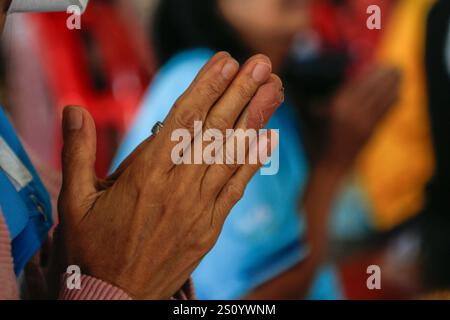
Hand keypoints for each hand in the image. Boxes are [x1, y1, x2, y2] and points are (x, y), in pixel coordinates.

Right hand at [56, 52, 283, 298]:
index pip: (182, 121)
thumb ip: (77, 152)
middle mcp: (178, 188)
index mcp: (145, 177)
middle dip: (240, 94)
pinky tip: (269, 139)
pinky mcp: (209, 229)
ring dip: (255, 120)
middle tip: (261, 65)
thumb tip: (74, 109)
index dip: (206, 88)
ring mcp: (198, 210)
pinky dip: (253, 162)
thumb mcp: (74, 200)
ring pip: (231, 156)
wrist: (112, 300)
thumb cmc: (91, 250)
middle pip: (214, 132)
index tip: (226, 63)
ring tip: (274, 90)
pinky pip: (236, 189)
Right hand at [317, 65, 400, 172]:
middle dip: (385, 76)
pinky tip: (399, 94)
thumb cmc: (315, 142)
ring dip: (393, 86)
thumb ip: (317, 102)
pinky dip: (393, 102)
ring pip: (383, 100)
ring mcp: (364, 124)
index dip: (370, 72)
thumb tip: (319, 83)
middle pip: (374, 89)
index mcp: (337, 107)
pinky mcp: (372, 133)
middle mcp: (353, 113)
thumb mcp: (312, 119)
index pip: (358, 84)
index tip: (377, 63)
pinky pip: (386, 113)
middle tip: (393, 65)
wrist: (328, 167)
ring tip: (400, 75)